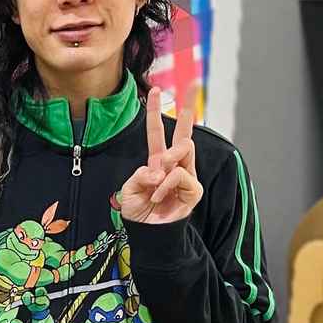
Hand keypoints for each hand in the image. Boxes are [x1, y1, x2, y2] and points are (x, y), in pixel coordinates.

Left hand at [115, 86, 201, 224]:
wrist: (148, 235)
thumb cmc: (139, 213)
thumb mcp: (129, 191)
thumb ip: (139, 176)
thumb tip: (157, 170)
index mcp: (157, 162)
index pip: (157, 133)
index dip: (156, 112)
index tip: (156, 90)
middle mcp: (174, 166)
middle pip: (184, 134)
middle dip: (188, 111)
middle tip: (193, 87)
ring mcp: (186, 176)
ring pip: (185, 148)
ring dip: (169, 157)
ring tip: (158, 173)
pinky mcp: (193, 190)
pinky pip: (180, 175)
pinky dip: (166, 184)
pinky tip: (159, 196)